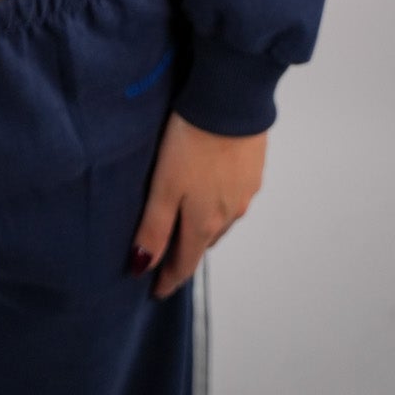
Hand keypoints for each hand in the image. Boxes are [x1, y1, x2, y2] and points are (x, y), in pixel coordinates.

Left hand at [130, 109, 267, 298]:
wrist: (232, 102)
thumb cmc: (191, 142)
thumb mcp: (163, 185)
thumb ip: (153, 227)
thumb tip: (141, 267)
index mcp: (204, 222)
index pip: (184, 264)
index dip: (168, 280)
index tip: (155, 291)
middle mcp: (228, 215)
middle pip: (203, 244)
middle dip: (185, 254)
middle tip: (166, 259)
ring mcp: (244, 194)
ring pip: (220, 222)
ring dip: (204, 229)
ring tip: (187, 225)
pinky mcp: (253, 172)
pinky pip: (233, 198)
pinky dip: (219, 204)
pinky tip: (211, 190)